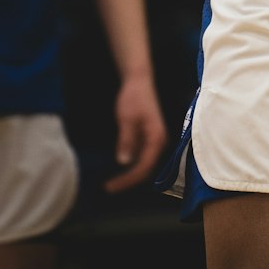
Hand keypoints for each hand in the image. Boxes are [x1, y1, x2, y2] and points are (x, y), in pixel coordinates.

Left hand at [104, 73, 166, 192]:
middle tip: (109, 187)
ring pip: (144, 165)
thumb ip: (127, 140)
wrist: (139, 81)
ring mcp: (154, 141)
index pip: (144, 167)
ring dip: (130, 175)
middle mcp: (159, 142)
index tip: (111, 186)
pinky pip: (142, 157)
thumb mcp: (127, 118)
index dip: (128, 179)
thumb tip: (124, 162)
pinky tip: (120, 168)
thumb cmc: (134, 97)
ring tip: (113, 182)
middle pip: (146, 169)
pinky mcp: (149, 138)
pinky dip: (131, 166)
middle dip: (129, 180)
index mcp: (157, 138)